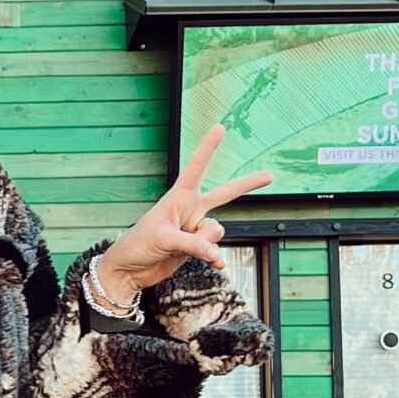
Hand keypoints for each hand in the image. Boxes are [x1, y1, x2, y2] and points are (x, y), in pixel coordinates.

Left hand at [99, 127, 271, 297]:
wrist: (130, 269)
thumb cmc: (138, 245)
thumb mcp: (163, 239)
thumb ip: (192, 243)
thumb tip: (215, 252)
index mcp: (178, 197)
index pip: (195, 168)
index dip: (207, 148)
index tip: (219, 128)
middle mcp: (190, 209)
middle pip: (225, 193)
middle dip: (247, 185)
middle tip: (269, 175)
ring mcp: (195, 228)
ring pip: (216, 230)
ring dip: (204, 242)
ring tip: (180, 248)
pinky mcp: (197, 247)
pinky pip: (215, 249)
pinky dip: (213, 256)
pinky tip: (215, 264)